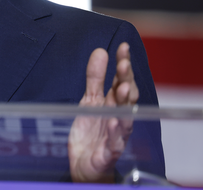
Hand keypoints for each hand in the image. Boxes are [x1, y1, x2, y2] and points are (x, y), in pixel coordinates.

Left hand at [68, 43, 137, 182]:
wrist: (85, 164)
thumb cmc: (92, 132)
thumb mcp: (90, 100)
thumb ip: (95, 78)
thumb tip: (100, 51)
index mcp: (114, 104)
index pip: (122, 81)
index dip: (123, 65)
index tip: (123, 48)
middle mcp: (119, 117)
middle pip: (126, 97)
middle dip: (126, 80)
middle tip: (124, 65)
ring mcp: (115, 135)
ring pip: (125, 118)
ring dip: (125, 104)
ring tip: (124, 88)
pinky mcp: (108, 153)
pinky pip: (114, 143)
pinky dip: (115, 133)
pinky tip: (114, 120)